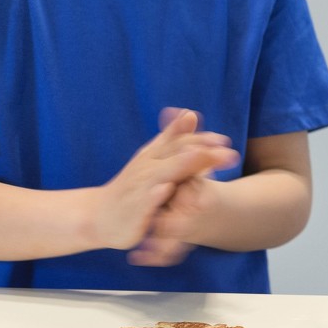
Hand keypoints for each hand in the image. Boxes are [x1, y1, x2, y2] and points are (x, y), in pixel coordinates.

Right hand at [91, 109, 237, 252]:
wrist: (98, 215)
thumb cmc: (132, 186)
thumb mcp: (152, 158)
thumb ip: (173, 137)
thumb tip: (191, 112)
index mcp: (154, 156)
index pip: (180, 143)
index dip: (202, 141)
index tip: (225, 141)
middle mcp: (147, 169)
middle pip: (177, 157)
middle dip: (202, 153)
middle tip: (229, 153)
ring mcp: (139, 189)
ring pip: (161, 176)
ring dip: (181, 166)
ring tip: (201, 157)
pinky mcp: (133, 211)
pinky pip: (143, 203)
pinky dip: (153, 195)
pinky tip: (165, 189)